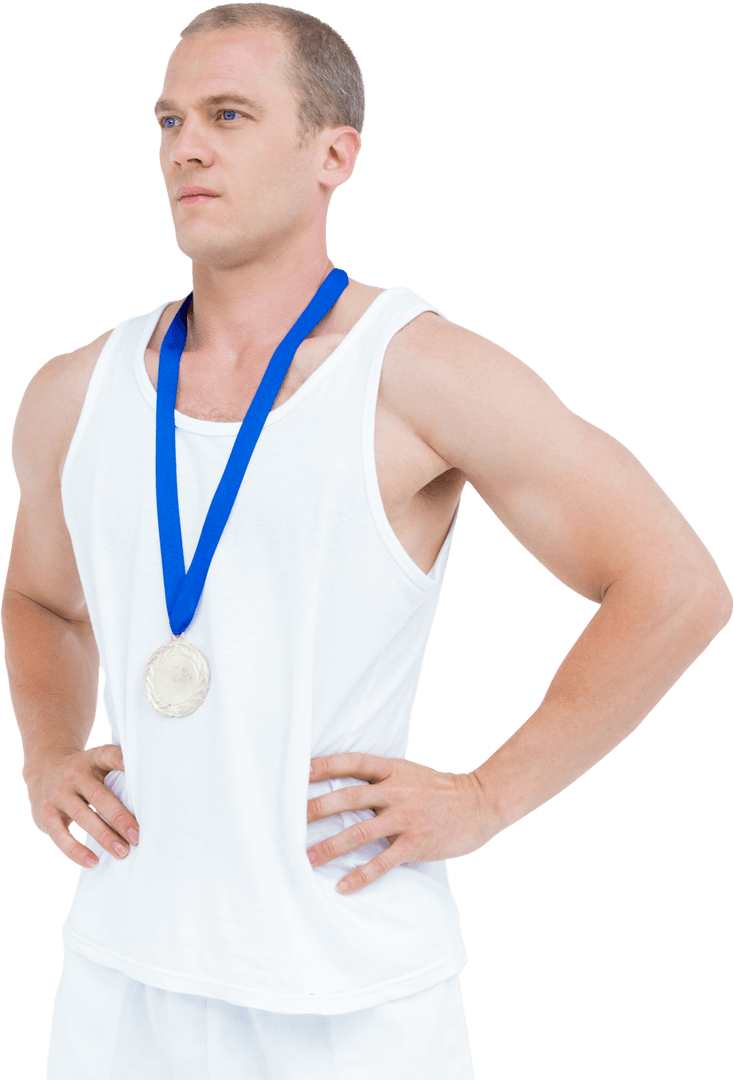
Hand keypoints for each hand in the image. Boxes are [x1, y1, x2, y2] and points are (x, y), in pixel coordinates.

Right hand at [22, 743, 139, 868]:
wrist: (44, 768)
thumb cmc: (84, 771)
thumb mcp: (97, 762)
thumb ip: (118, 772)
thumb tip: (150, 797)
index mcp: (92, 760)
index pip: (107, 755)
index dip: (120, 759)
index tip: (133, 767)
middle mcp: (74, 775)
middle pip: (99, 796)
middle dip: (119, 817)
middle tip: (138, 836)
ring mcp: (58, 794)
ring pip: (83, 816)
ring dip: (104, 836)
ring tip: (123, 852)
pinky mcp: (46, 814)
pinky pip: (60, 835)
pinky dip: (76, 851)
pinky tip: (93, 862)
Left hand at [306, 753, 494, 894]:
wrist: (480, 803)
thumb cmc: (438, 790)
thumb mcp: (409, 773)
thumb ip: (380, 779)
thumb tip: (342, 789)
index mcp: (393, 770)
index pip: (354, 763)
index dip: (327, 765)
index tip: (300, 771)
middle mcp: (397, 792)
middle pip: (351, 797)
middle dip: (319, 808)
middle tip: (292, 819)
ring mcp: (407, 818)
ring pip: (361, 832)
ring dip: (331, 846)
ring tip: (307, 858)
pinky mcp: (416, 844)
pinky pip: (383, 862)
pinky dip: (361, 876)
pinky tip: (343, 886)